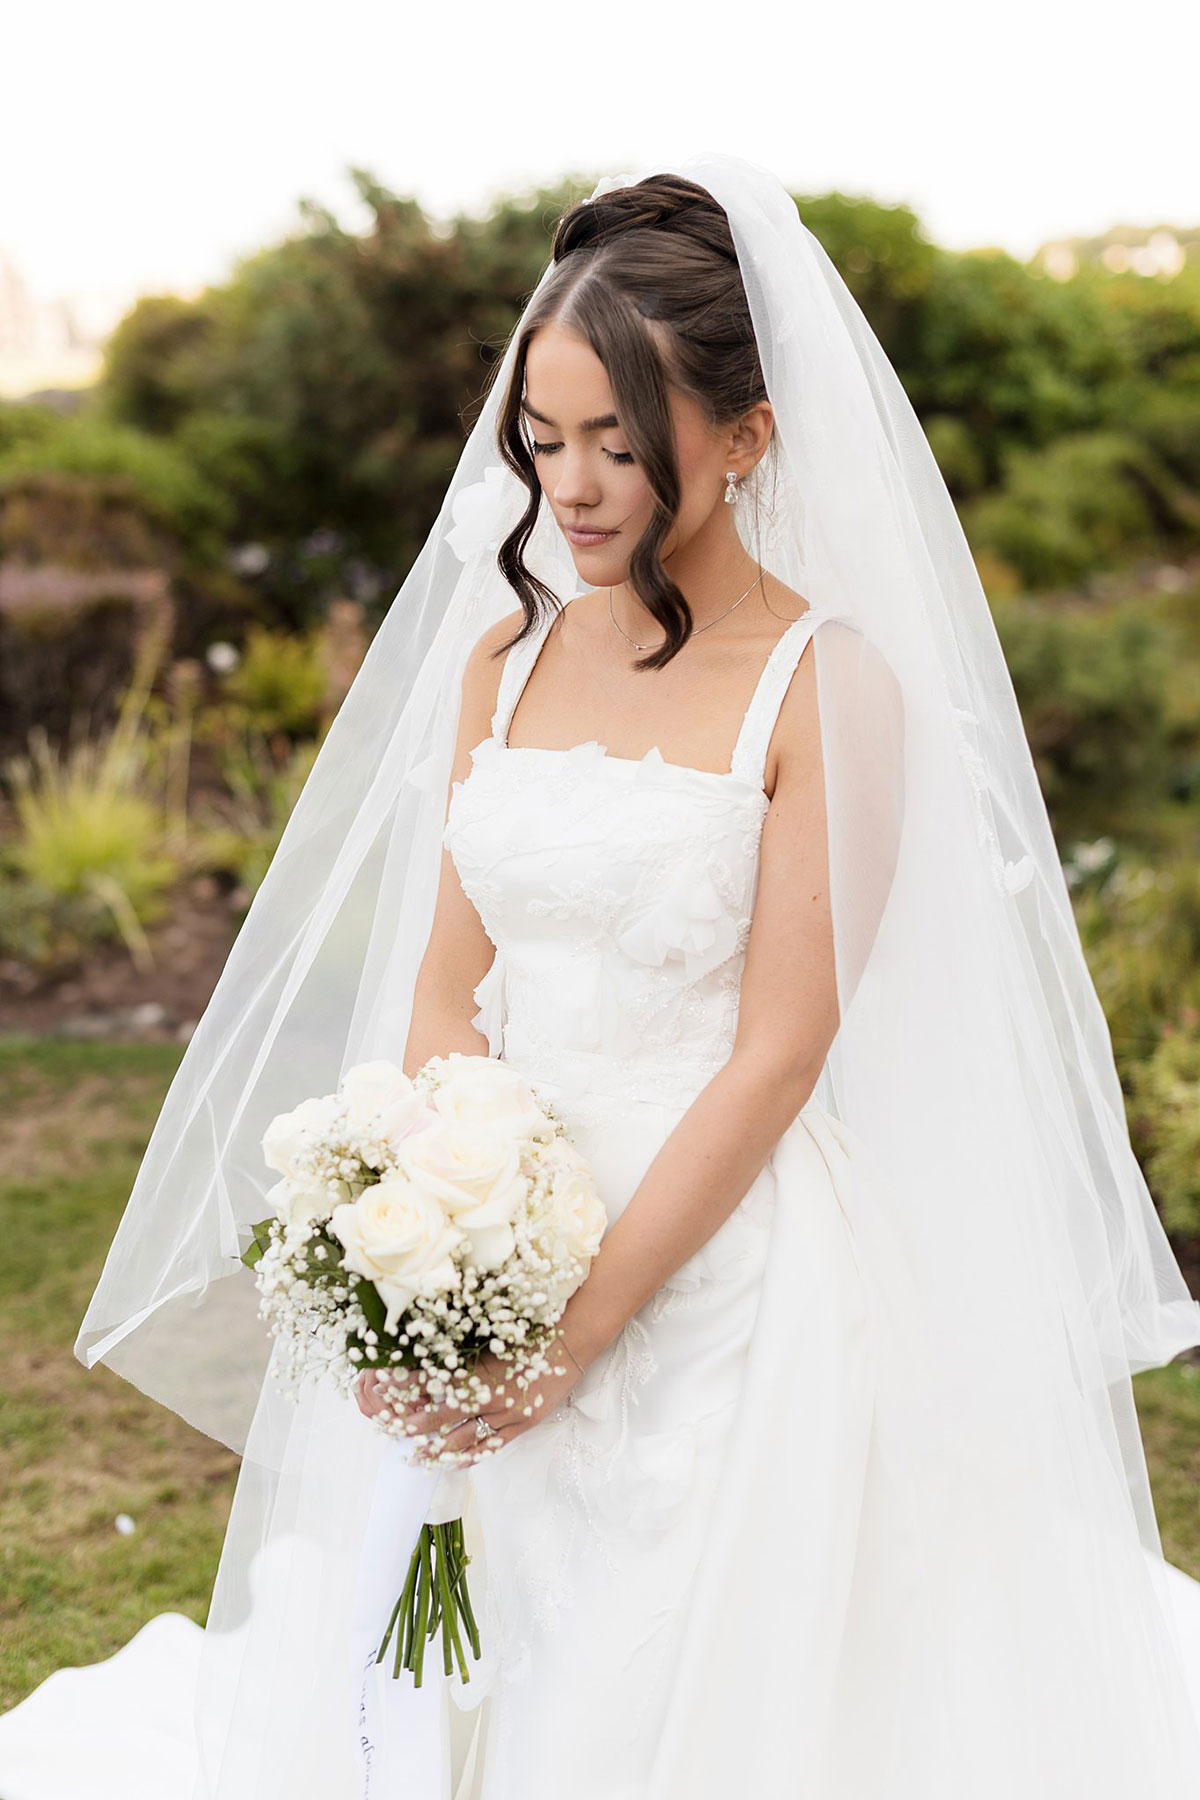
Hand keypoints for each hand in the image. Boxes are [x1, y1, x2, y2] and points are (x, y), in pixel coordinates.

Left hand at [354, 1337, 584, 1466]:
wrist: (570, 1341)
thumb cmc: (532, 1331)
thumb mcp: (493, 1336)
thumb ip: (464, 1351)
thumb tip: (430, 1357)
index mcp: (479, 1367)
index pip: (432, 1382)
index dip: (406, 1387)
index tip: (383, 1388)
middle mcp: (489, 1394)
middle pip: (441, 1415)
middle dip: (413, 1424)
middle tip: (390, 1430)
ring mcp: (507, 1413)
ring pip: (464, 1437)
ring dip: (437, 1448)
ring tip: (416, 1457)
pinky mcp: (523, 1423)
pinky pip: (492, 1445)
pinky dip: (471, 1456)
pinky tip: (454, 1463)